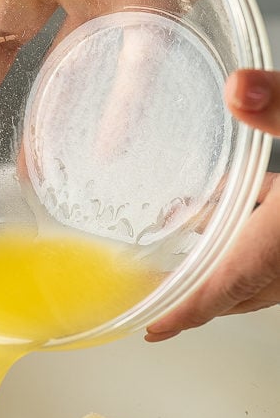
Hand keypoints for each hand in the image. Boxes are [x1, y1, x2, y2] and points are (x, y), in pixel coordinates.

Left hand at [145, 68, 279, 340]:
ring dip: (231, 258)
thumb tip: (237, 87)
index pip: (220, 294)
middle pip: (239, 292)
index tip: (152, 330)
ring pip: (265, 272)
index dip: (182, 316)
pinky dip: (262, 235)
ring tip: (196, 227)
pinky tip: (259, 193)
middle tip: (163, 291)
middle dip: (201, 293)